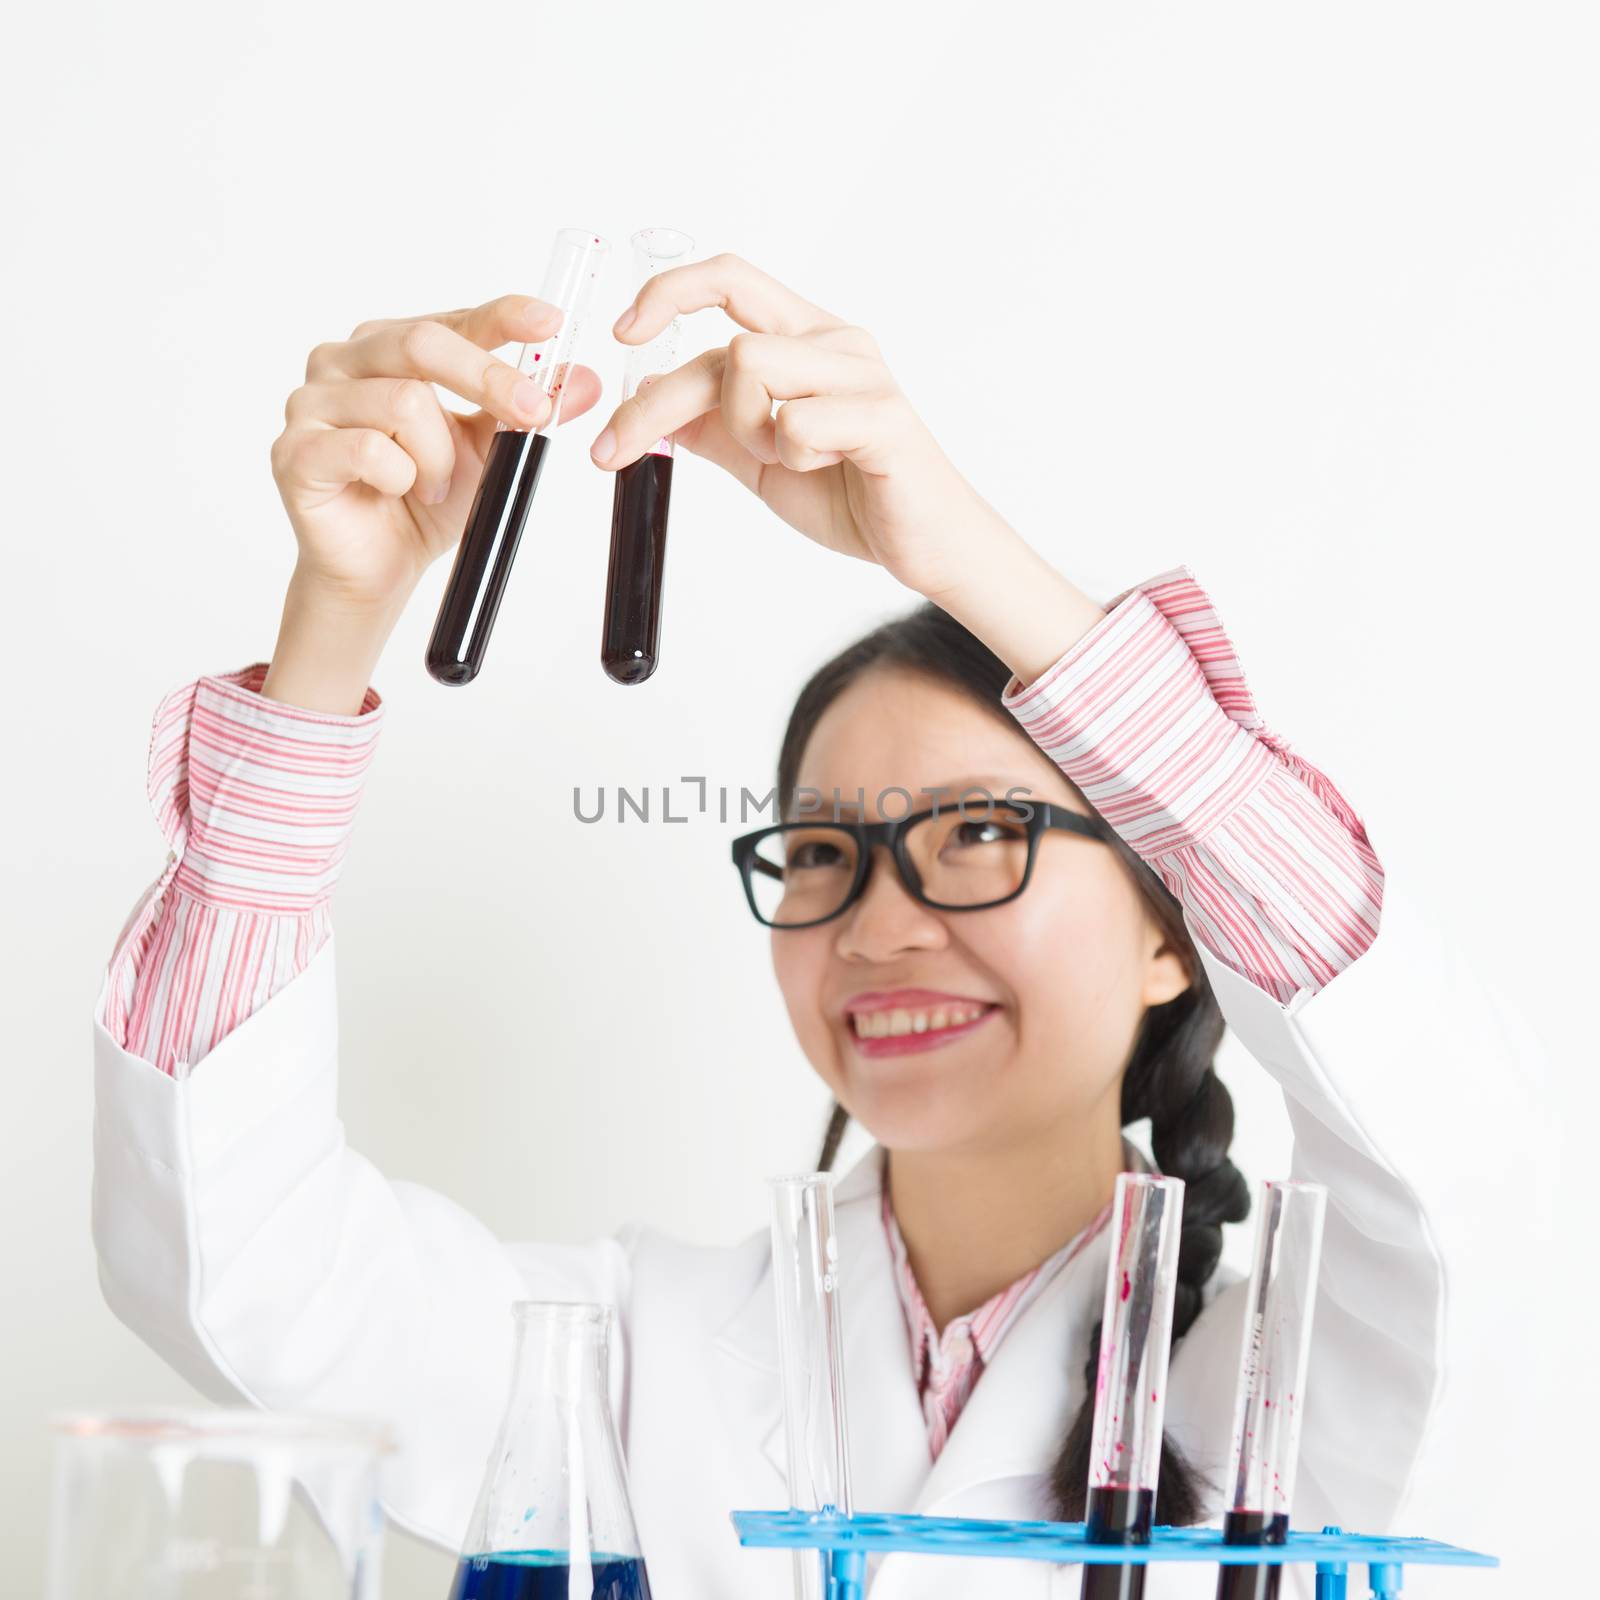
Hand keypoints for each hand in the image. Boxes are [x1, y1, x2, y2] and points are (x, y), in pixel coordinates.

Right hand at [271, 294, 602, 614]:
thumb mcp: (491, 452)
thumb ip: (527, 412)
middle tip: (534, 415)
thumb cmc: (426, 499)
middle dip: (488, 379)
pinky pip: (368, 449)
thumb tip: (584, 381)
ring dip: (438, 456)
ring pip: (402, 402)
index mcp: (389, 347)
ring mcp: (311, 402)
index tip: (552, 323)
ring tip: (433, 486)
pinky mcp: (294, 450)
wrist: (380, 566)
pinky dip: (402, 476)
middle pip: (422, 343)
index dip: (503, 317)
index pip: (452, 319)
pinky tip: (399, 492)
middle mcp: (343, 360)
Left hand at [587, 254, 996, 604]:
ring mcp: (862, 373)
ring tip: (788, 459)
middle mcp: (834, 341)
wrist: (924, 545)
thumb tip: (648, 400)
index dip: (668, 294)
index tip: (623, 333)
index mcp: (806, 338)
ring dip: (748, 432)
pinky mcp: (882, 416)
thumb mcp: (762, 460)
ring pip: (750, 369)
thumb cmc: (855, 495)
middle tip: (616, 451)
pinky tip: (831, 469)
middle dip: (658, 403)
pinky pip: (796, 424)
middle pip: (724, 340)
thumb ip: (714, 426)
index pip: (727, 282)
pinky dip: (794, 457)